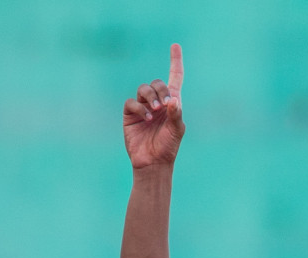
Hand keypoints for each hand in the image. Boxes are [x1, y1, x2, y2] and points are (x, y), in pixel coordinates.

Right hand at [123, 44, 185, 169]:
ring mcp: (143, 107)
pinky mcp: (130, 114)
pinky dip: (139, 108)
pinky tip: (146, 118)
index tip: (175, 46)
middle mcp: (157, 102)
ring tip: (155, 111)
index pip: (174, 77)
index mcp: (172, 103)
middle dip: (160, 91)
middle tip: (164, 106)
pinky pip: (132, 102)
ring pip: (144, 89)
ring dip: (150, 97)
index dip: (175, 62)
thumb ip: (176, 114)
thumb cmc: (168, 146)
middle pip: (157, 83)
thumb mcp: (177, 130)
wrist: (153, 162)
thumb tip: (173, 100)